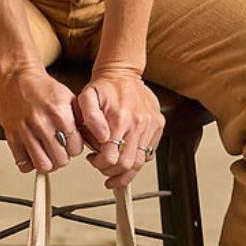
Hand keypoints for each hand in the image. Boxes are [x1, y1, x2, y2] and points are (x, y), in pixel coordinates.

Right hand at [0, 67, 83, 172]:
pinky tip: (32, 155)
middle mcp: (42, 123)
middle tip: (59, 151)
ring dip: (47, 164)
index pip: (75, 148)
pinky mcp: (12, 136)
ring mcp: (25, 131)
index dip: (74, 149)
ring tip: (47, 156)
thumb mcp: (68, 98)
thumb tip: (92, 139)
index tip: (70, 145)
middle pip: (60, 160)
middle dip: (62, 158)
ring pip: (42, 165)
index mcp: (59, 114)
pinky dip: (29, 164)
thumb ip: (80, 119)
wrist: (17, 76)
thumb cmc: (42, 88)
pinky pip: (23, 163)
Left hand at [75, 71, 164, 187]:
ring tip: (113, 170)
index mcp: (121, 118)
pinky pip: (148, 154)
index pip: (112, 157)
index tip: (93, 160)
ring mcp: (151, 125)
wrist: (123, 72)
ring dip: (125, 173)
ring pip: (139, 163)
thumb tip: (102, 137)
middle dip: (111, 172)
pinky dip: (136, 161)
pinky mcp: (158, 126)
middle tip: (102, 167)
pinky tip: (125, 156)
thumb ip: (90, 117)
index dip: (100, 165)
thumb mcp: (87, 97)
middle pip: (126, 164)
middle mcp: (139, 124)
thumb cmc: (103, 87)